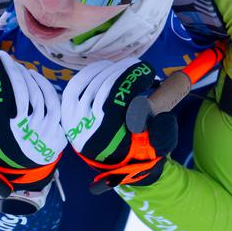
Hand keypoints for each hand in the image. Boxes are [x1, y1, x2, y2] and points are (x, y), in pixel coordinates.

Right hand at [0, 49, 64, 197]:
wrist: (16, 172)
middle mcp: (19, 128)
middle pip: (19, 87)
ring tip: (16, 68)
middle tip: (4, 60)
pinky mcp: (54, 130)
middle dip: (10, 68)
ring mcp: (39, 129)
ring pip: (35, 91)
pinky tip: (33, 76)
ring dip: (25, 74)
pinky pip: (51, 100)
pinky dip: (42, 84)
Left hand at [61, 58, 178, 193]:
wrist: (117, 164)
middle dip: (124, 72)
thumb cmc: (141, 151)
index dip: (132, 80)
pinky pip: (75, 85)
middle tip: (139, 66)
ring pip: (90, 83)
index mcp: (109, 138)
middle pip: (103, 88)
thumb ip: (164, 132)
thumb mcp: (159, 146)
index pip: (116, 99)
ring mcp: (73, 120)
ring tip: (126, 66)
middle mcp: (86, 129)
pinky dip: (90, 72)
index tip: (148, 71)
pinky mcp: (67, 113)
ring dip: (111, 70)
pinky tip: (105, 66)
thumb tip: (160, 113)